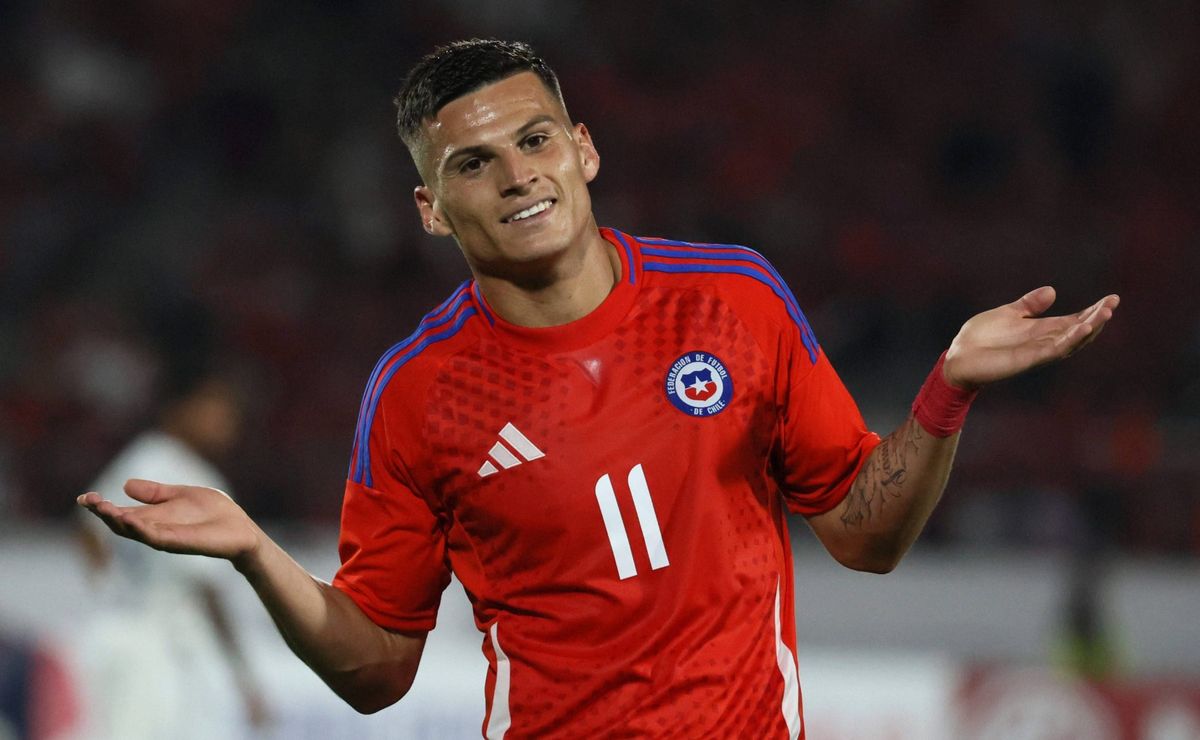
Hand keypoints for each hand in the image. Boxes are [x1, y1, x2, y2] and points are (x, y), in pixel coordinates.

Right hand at [77, 479, 262, 564]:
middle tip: (89, 501)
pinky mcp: (182, 542)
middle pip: (122, 524)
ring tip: (103, 509)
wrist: (241, 529)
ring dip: (118, 520)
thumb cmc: (214, 513)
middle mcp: (156, 529)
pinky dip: (142, 529)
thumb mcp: (180, 495)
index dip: (102, 507)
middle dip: (104, 513)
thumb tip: (126, 485)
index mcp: (154, 517)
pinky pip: (157, 537)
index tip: (85, 498)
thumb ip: (155, 493)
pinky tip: (130, 519)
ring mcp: (167, 537)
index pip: (121, 514)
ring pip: (136, 532)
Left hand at [943, 286, 1118, 388]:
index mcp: (1040, 330)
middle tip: (1112, 304)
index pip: (1073, 321)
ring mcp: (1037, 352)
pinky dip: (1069, 340)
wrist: (958, 356)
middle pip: (1078, 331)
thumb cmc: (979, 337)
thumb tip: (1053, 290)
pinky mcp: (1027, 359)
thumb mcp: (1008, 313)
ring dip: (1088, 329)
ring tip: (1104, 314)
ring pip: (1071, 342)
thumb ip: (1030, 305)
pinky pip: (1054, 350)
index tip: (1111, 298)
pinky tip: (1082, 328)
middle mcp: (1043, 342)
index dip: (1092, 311)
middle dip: (1096, 318)